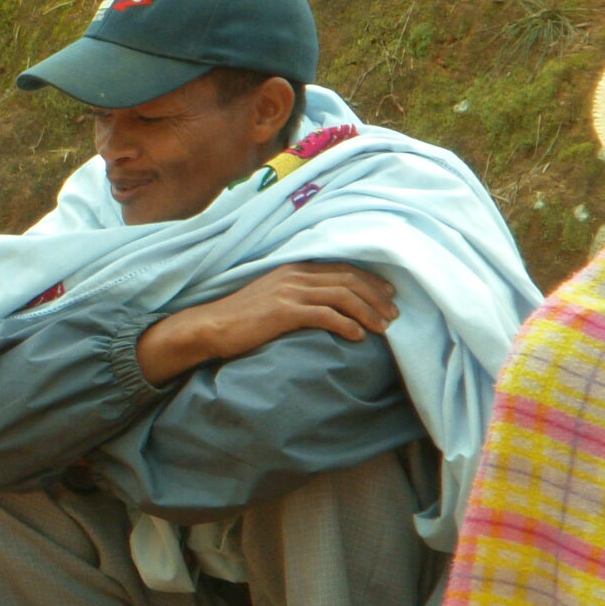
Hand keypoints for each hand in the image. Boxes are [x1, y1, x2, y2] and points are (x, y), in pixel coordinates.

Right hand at [135, 262, 397, 387]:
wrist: (209, 327)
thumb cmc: (240, 319)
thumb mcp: (272, 298)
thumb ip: (297, 295)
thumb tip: (327, 307)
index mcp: (292, 268)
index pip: (342, 268)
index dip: (370, 281)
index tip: (389, 295)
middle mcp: (293, 274)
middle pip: (348, 279)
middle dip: (376, 296)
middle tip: (395, 314)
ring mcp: (288, 291)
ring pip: (342, 296)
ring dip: (368, 312)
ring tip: (384, 328)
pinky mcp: (283, 311)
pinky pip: (325, 315)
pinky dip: (347, 325)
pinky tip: (358, 337)